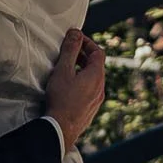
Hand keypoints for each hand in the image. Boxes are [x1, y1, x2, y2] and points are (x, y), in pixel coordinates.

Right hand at [43, 29, 106, 152]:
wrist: (61, 129)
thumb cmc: (61, 99)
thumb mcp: (63, 70)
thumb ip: (70, 50)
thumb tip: (76, 33)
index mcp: (96, 76)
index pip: (98, 52)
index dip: (88, 43)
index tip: (75, 39)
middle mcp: (100, 88)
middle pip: (97, 66)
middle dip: (84, 56)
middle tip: (70, 52)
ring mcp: (97, 101)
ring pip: (93, 79)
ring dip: (82, 70)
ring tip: (67, 68)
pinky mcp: (90, 111)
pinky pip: (90, 91)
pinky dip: (82, 83)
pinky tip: (68, 87)